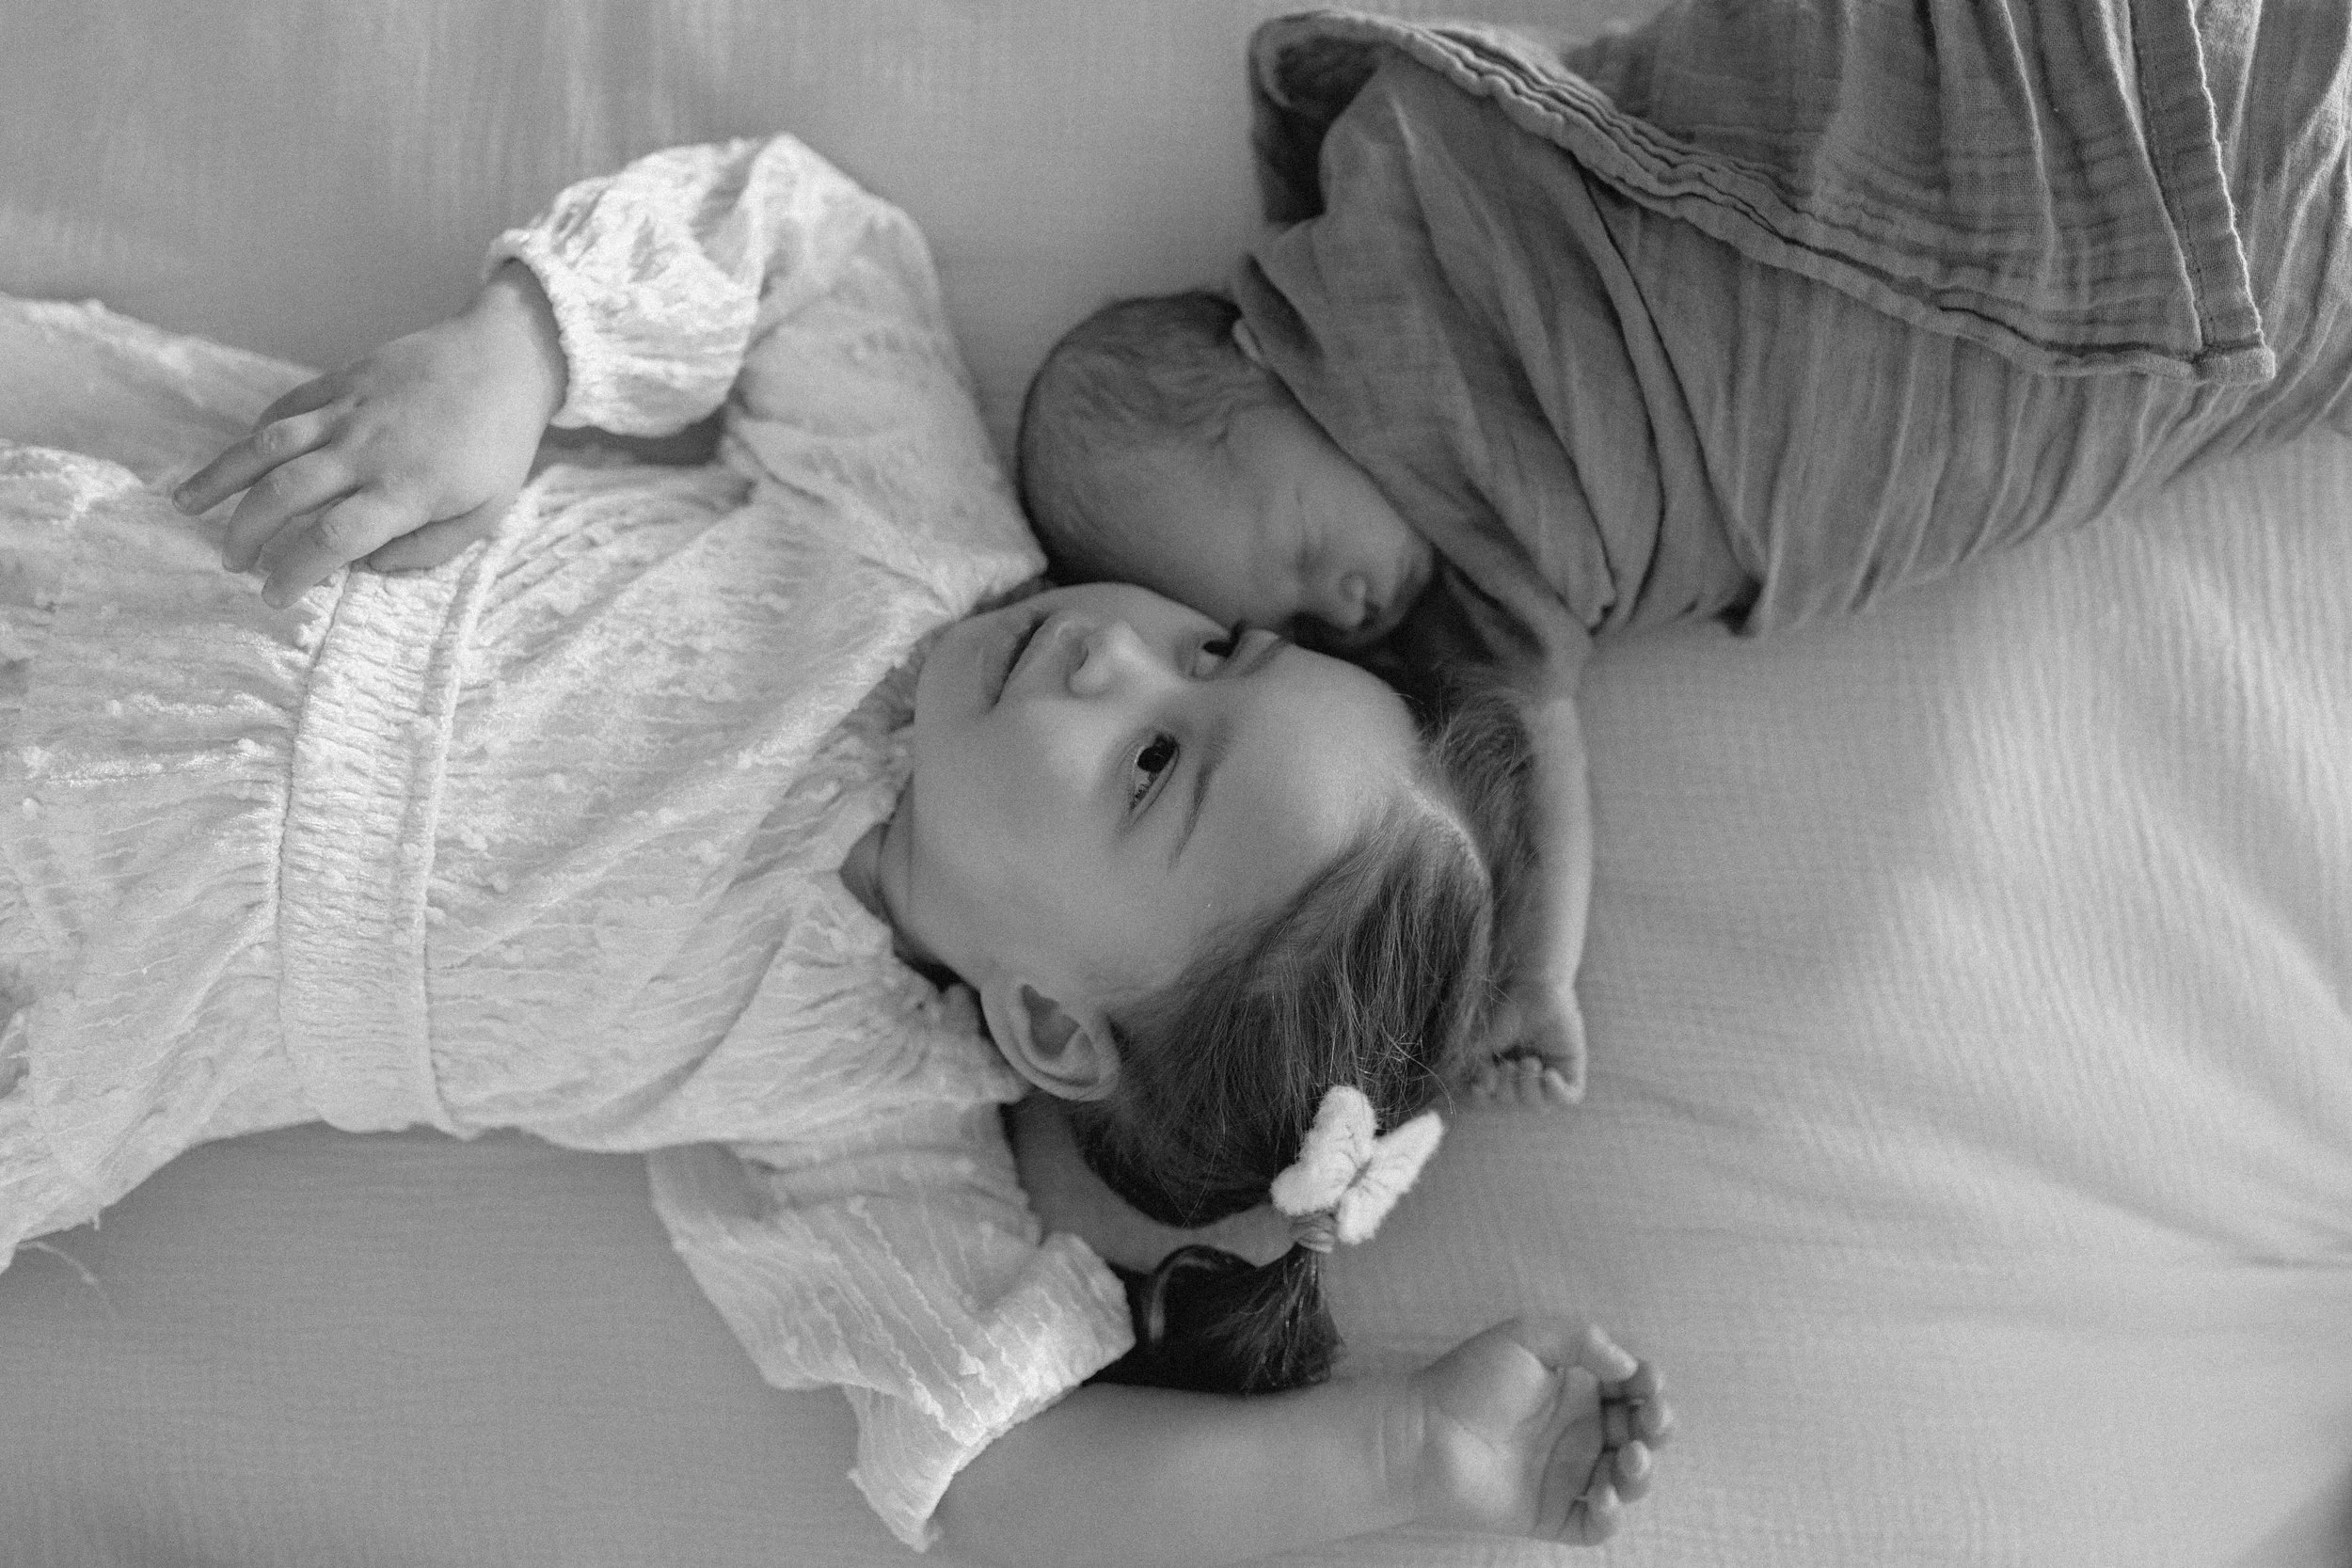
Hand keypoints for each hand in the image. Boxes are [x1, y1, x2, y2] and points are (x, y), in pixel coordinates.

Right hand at [172, 264, 566, 606]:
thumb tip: (367, 567)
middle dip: (246, 534)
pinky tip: (236, 458)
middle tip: (232, 563)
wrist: (504, 359)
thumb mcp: (485, 513)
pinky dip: (254, 435)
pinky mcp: (342, 379)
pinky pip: (286, 408)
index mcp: (405, 491)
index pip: (332, 540)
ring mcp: (348, 410)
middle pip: (284, 495)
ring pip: (266, 445)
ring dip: (220, 478)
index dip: (294, 571)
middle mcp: (366, 451)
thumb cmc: (499, 446)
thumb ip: (427, 550)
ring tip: (186, 506)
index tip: (274, 595)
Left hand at [1405, 1316, 1673, 1544]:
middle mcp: (1578, 1432)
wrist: (1422, 1433)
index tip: (1647, 1379)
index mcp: (1576, 1389)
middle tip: (1654, 1417)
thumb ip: (1582, 1339)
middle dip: (1659, 1425)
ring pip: (1628, 1481)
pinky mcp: (1552, 1513)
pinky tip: (1602, 1494)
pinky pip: (1595, 1524)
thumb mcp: (1527, 1337)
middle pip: (1641, 1434)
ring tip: (1632, 1456)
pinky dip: (1610, 1515)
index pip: (1632, 1389)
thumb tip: (1628, 1365)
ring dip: (1643, 1471)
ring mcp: (1567, 1475)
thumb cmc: (1468, 1379)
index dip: (1650, 1384)